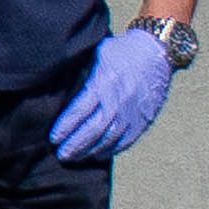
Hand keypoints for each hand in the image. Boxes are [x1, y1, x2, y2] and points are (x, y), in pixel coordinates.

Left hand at [51, 28, 174, 162]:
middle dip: (75, 144)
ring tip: (75, 157)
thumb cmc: (119, 51)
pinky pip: (126, 140)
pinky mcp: (144, 119)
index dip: (65, 127)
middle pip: (94, 129)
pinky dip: (111, 150)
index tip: (53, 137)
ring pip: (109, 138)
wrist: (156, 53)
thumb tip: (52, 85)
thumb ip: (79, 71)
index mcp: (104, 81)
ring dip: (90, 151)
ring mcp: (133, 112)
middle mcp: (119, 99)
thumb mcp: (96, 53)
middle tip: (61, 154)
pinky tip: (98, 154)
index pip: (80, 110)